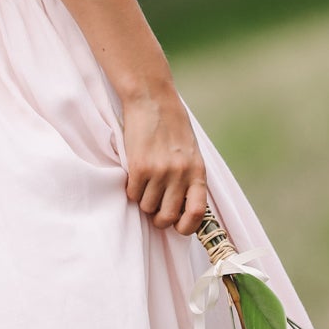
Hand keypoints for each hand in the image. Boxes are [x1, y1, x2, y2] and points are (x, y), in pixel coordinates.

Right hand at [121, 86, 207, 235]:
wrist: (152, 100)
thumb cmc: (172, 126)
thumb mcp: (190, 153)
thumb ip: (189, 178)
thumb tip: (181, 210)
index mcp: (197, 172)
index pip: (197, 213)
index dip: (186, 227)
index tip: (178, 227)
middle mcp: (180, 174)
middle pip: (168, 217)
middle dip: (159, 218)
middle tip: (155, 208)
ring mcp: (160, 171)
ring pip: (147, 207)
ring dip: (143, 200)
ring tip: (145, 182)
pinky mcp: (139, 167)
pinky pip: (132, 194)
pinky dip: (131, 189)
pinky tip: (135, 174)